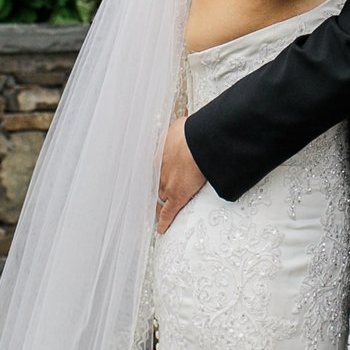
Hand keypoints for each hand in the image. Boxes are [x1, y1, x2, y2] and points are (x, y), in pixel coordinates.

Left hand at [156, 118, 207, 234]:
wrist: (197, 143)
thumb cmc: (190, 132)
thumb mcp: (180, 127)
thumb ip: (180, 129)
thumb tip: (185, 121)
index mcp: (159, 154)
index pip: (154, 167)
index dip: (154, 174)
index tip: (153, 177)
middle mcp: (159, 171)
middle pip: (154, 183)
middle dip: (154, 188)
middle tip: (153, 195)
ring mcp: (166, 185)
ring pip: (159, 198)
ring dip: (158, 204)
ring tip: (156, 212)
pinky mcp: (176, 197)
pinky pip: (168, 212)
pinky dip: (164, 221)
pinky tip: (161, 228)